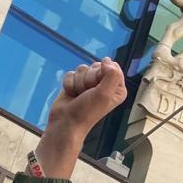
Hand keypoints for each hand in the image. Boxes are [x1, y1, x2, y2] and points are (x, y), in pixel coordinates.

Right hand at [34, 59, 127, 179]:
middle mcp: (104, 84)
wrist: (66, 122)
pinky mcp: (75, 83)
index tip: (98, 87)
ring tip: (79, 95)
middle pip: (96, 66)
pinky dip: (69, 84)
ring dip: (78, 82)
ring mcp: (88, 83)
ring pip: (82, 68)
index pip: (112, 66)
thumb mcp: (105, 94)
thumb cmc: (87, 111)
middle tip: (87, 93)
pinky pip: (71, 73)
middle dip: (89, 79)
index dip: (103, 73)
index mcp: (116, 88)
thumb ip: (111, 75)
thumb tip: (107, 59)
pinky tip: (71, 94)